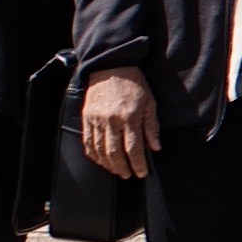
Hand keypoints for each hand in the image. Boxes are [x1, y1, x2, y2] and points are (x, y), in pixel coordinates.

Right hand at [79, 67, 158, 181]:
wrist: (110, 66)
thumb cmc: (133, 83)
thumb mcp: (150, 102)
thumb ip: (152, 126)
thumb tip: (155, 147)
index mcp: (129, 116)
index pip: (133, 148)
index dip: (137, 164)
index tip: (141, 173)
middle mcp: (111, 120)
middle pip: (114, 153)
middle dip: (122, 168)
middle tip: (129, 175)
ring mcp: (96, 120)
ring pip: (99, 150)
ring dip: (108, 164)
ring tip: (117, 170)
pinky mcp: (86, 118)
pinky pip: (88, 142)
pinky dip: (94, 155)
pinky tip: (101, 160)